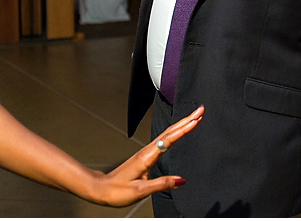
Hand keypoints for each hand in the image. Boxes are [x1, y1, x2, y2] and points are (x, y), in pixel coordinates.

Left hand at [84, 105, 203, 206]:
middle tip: (201, 110)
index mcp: (147, 157)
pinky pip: (164, 139)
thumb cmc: (116, 191)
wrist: (100, 189)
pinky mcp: (146, 155)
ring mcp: (147, 151)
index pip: (169, 139)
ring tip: (195, 117)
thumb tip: (181, 180)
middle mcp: (148, 151)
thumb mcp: (140, 191)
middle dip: (187, 120)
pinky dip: (175, 132)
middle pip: (170, 131)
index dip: (184, 129)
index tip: (196, 120)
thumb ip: (162, 184)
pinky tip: (179, 131)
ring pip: (168, 133)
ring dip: (182, 124)